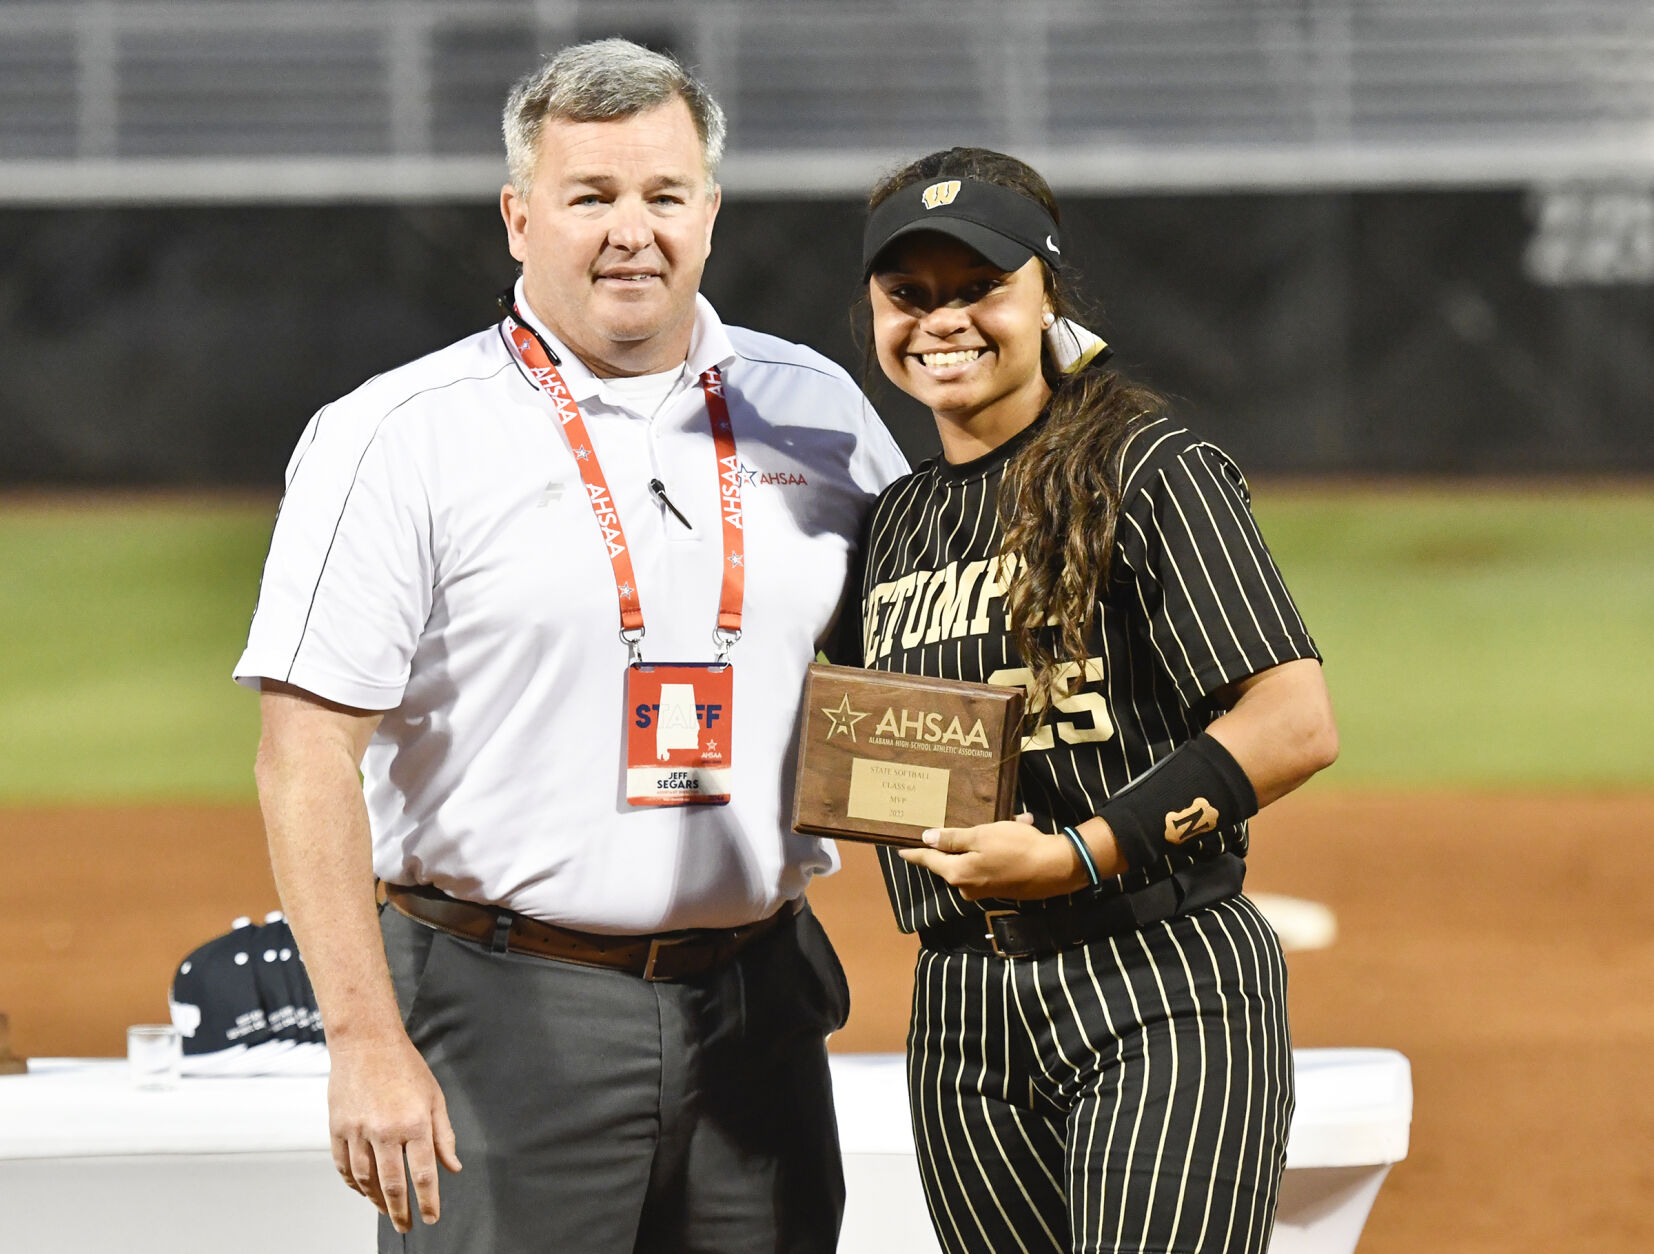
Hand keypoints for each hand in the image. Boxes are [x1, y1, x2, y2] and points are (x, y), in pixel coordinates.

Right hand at [328, 1032, 461, 1232]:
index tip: (431, 1218)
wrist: (366, 1041)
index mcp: (414, 1123)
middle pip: (392, 1185)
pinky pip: (344, 1166)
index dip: (428, 1201)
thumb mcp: (434, 1097)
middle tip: (406, 1226)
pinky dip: (353, 1183)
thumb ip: (444, 1135)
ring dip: (376, 1200)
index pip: (423, 1174)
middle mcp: (385, 1131)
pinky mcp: (338, 1128)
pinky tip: (363, 1191)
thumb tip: (453, 1167)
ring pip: (365, 1179)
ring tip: (387, 1210)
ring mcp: (357, 1130)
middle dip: (401, 1211)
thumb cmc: (405, 1067)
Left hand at [897, 813, 1087, 900]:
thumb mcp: (982, 836)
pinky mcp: (1001, 887)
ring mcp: (984, 890)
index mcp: (958, 874)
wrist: (1055, 868)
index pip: (928, 860)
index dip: (914, 852)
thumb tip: (926, 839)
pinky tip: (1018, 827)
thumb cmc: (1016, 848)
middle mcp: (967, 887)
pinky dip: (1000, 847)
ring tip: (1004, 820)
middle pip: (951, 861)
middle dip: (957, 840)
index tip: (900, 849)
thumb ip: (952, 839)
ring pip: (975, 859)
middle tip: (955, 822)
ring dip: (985, 840)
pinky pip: (992, 863)